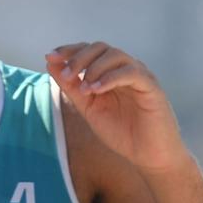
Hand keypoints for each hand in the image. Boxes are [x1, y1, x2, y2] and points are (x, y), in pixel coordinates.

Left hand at [46, 42, 186, 173]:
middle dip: (79, 57)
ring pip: (115, 55)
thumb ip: (71, 87)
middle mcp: (125, 69)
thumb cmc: (122, 132)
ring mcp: (139, 76)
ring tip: (84, 88)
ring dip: (94, 68)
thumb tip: (51, 63)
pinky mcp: (151, 86)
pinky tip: (96, 90)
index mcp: (110, 73)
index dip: (69, 50)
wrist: (149, 155)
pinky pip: (131, 72)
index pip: (89, 51)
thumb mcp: (88, 108)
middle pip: (100, 47)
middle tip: (66, 75)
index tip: (50, 56)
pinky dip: (111, 77)